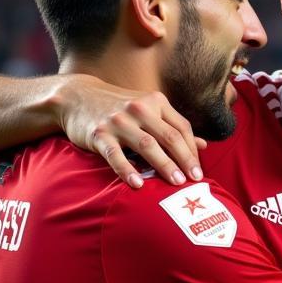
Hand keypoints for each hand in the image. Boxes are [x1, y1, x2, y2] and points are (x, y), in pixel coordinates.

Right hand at [56, 75, 205, 187]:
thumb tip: (204, 145)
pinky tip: (138, 185)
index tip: (198, 171)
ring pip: (147, 145)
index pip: (182, 128)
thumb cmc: (120, 108)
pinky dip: (127, 170)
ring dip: (164, 165)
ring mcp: (119, 121)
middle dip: (185, 159)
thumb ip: (174, 127)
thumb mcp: (149, 110)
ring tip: (176, 183)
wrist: (77, 97)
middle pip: (169, 137)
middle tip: (195, 180)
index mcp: (156, 102)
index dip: (192, 151)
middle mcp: (140, 109)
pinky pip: (116, 155)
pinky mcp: (99, 134)